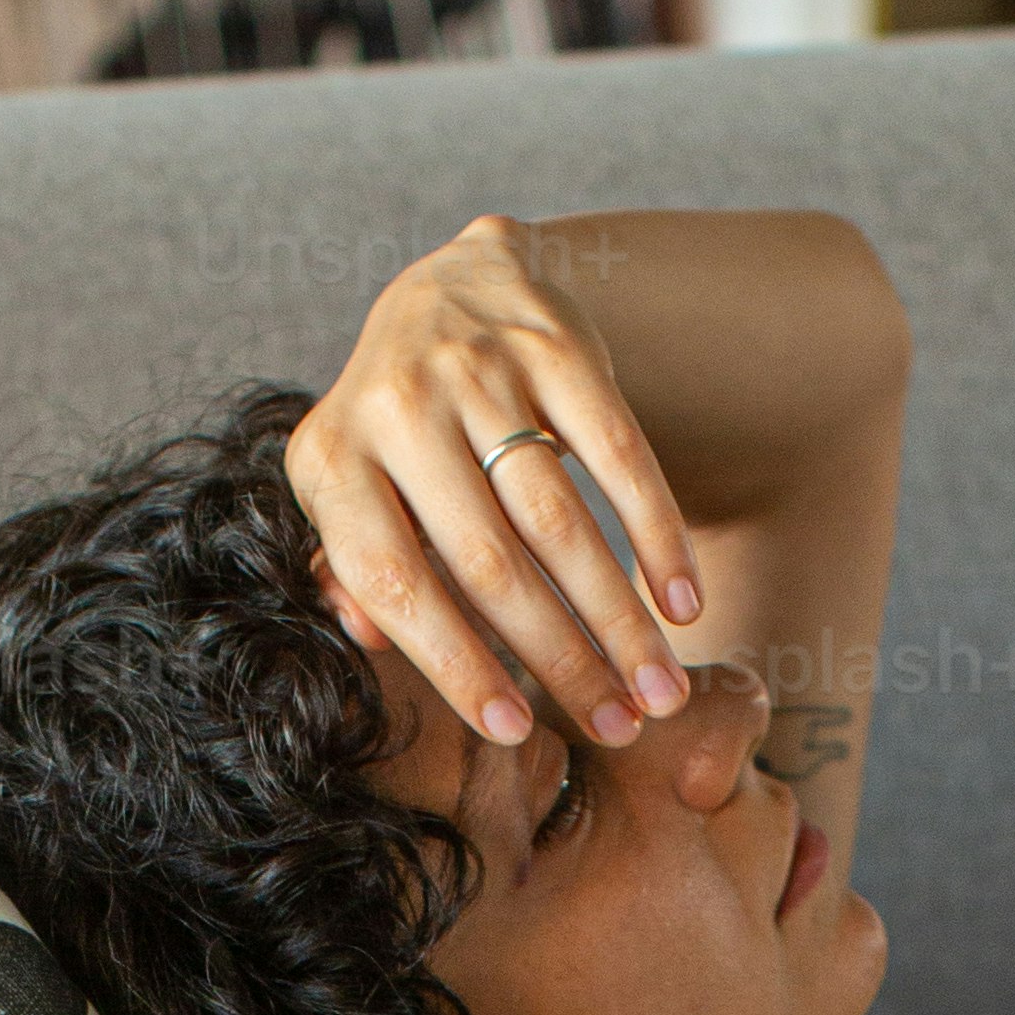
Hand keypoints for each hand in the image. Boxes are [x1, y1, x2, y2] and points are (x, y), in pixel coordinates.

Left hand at [284, 212, 709, 752]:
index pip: (392, 582)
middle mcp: (399, 405)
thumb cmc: (401, 430)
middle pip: (490, 564)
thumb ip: (352, 569)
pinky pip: (618, 453)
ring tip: (658, 692)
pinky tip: (682, 604)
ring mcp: (479, 369)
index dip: (454, 665)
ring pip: (559, 522)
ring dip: (618, 620)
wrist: (456, 284)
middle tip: (616, 728)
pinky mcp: (556, 345)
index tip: (513, 731)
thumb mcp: (351, 490)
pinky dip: (657, 534)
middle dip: (561, 660)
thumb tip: (369, 640)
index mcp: (332, 459)